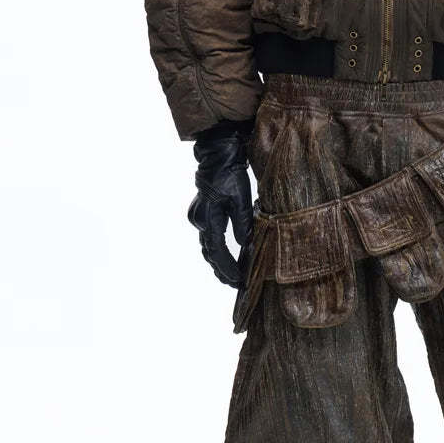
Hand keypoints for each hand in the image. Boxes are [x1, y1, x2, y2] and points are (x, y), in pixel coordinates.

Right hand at [188, 119, 255, 287]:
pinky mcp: (201, 213)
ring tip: (229, 278)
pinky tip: (223, 259)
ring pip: (207, 246)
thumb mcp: (242, 199)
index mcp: (210, 218)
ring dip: (217, 262)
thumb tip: (245, 246)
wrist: (217, 158)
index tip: (237, 281)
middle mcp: (200, 220)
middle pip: (209, 253)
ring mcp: (198, 217)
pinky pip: (207, 238)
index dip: (227, 268)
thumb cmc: (231, 176)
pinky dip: (215, 250)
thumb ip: (243, 224)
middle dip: (221, 270)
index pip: (218, 251)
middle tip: (235, 285)